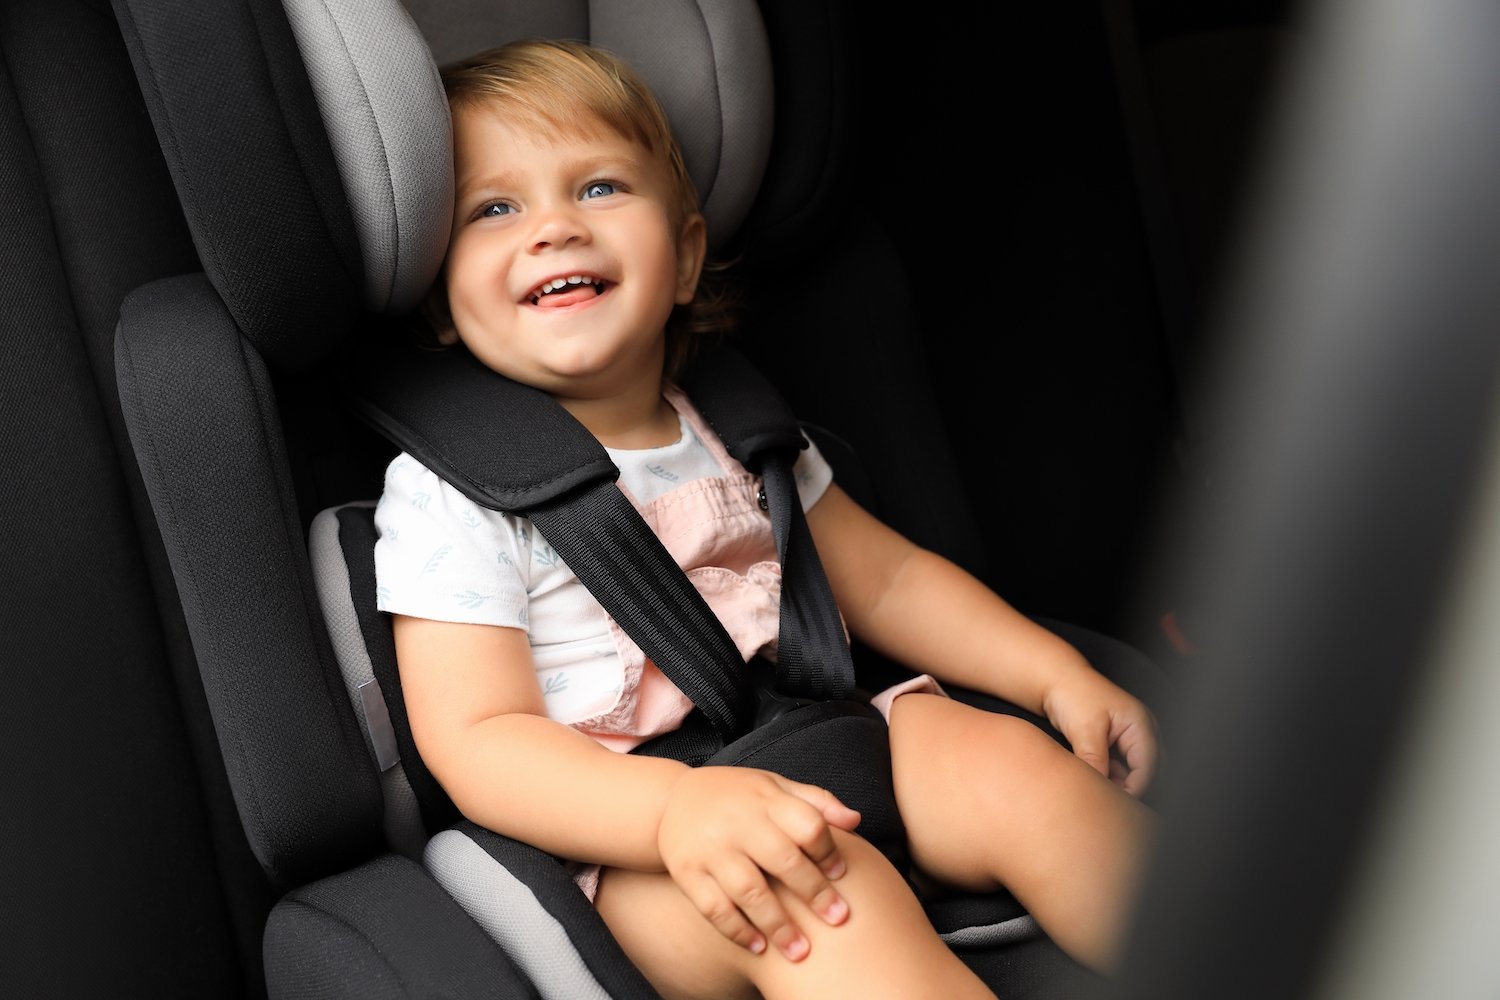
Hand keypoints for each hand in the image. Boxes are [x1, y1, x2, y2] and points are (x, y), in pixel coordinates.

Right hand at [655, 766, 860, 960]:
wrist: (671, 800)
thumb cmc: (737, 797)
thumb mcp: (774, 786)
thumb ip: (815, 801)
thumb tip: (856, 820)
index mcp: (765, 800)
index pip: (806, 824)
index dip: (828, 851)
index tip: (841, 875)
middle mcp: (737, 823)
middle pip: (783, 860)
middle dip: (814, 893)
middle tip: (838, 920)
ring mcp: (711, 849)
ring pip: (749, 891)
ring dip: (778, 924)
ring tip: (801, 952)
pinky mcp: (687, 872)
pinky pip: (714, 908)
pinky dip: (737, 930)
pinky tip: (759, 947)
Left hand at [1041, 669, 1161, 795]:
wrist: (1054, 679)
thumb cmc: (1072, 695)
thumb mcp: (1084, 731)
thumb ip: (1095, 761)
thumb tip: (1100, 790)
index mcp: (1140, 724)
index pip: (1149, 765)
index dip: (1135, 787)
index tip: (1114, 802)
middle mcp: (1140, 730)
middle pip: (1148, 769)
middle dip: (1131, 786)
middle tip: (1108, 800)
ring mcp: (1129, 736)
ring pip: (1133, 770)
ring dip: (1118, 781)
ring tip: (1097, 791)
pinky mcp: (1115, 741)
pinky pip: (1120, 765)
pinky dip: (1110, 774)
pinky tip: (1094, 780)